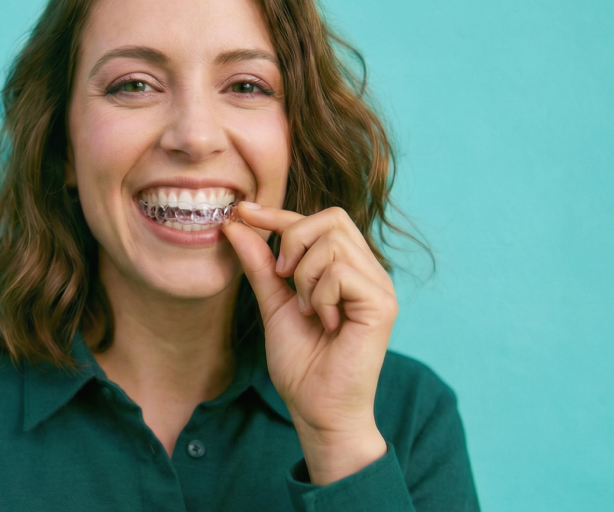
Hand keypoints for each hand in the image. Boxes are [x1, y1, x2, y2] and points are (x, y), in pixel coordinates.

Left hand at [222, 202, 396, 484]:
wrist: (317, 408)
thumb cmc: (301, 363)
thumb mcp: (273, 303)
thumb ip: (260, 264)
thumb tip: (236, 224)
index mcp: (346, 267)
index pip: (317, 220)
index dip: (278, 214)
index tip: (243, 211)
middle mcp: (368, 270)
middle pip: (331, 217)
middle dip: (293, 239)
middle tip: (283, 278)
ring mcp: (379, 285)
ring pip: (332, 243)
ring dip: (304, 277)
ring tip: (308, 310)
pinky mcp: (383, 303)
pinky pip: (340, 272)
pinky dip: (319, 296)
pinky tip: (325, 322)